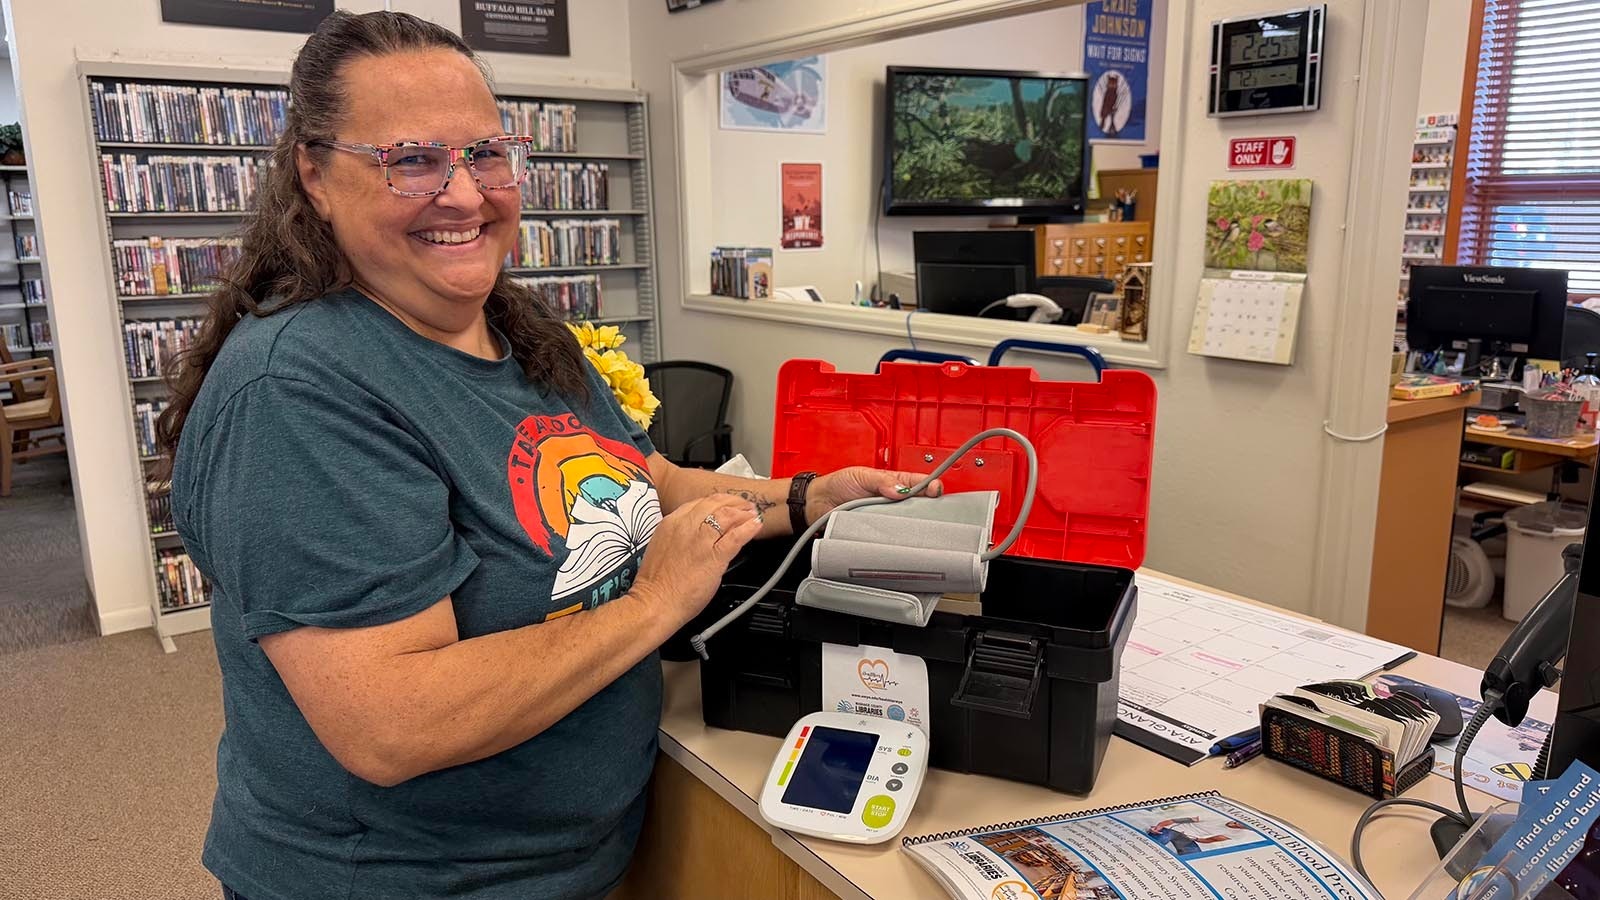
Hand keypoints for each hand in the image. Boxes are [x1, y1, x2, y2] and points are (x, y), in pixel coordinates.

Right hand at [632, 495, 762, 624]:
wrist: (655, 602)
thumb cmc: (657, 583)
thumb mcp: (663, 547)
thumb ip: (681, 536)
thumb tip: (699, 534)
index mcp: (671, 523)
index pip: (700, 502)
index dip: (718, 502)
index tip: (726, 504)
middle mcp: (686, 526)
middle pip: (715, 504)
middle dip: (734, 503)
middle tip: (744, 506)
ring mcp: (701, 540)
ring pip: (727, 515)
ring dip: (743, 513)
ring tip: (752, 514)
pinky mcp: (714, 556)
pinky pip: (736, 536)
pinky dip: (749, 529)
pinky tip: (755, 526)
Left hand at [804, 467, 944, 525]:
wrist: (818, 503)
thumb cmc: (838, 485)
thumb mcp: (861, 476)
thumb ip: (881, 480)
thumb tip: (900, 489)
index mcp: (894, 481)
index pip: (920, 483)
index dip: (932, 486)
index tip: (935, 491)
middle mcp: (894, 500)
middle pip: (920, 506)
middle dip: (929, 509)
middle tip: (932, 512)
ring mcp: (887, 517)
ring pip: (909, 523)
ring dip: (914, 525)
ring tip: (919, 527)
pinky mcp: (878, 531)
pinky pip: (892, 535)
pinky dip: (898, 538)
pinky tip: (902, 540)